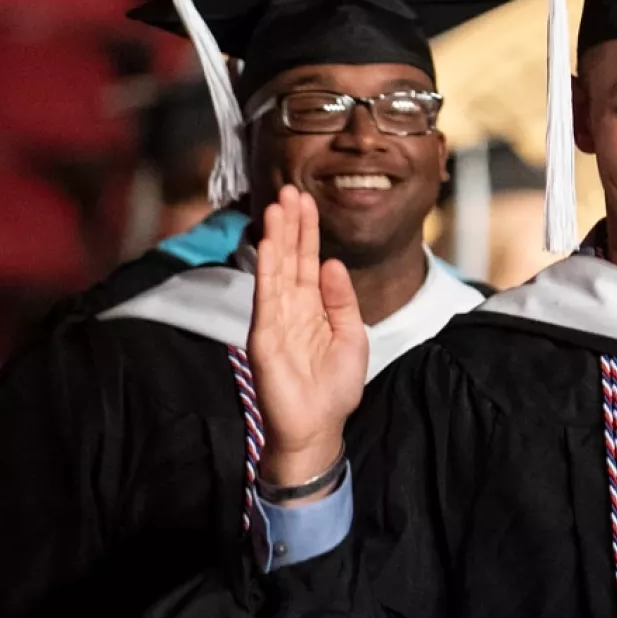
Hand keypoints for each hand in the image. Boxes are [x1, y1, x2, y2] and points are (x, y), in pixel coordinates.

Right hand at [250, 187, 368, 496]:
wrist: (318, 428)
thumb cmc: (334, 388)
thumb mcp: (351, 336)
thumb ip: (342, 300)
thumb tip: (332, 263)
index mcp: (314, 307)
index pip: (308, 260)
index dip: (307, 230)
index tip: (306, 199)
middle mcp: (291, 308)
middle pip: (290, 257)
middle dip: (291, 223)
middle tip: (290, 189)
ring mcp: (275, 319)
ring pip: (275, 270)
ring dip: (276, 237)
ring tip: (277, 206)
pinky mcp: (264, 335)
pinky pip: (266, 297)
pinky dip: (267, 270)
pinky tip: (269, 245)